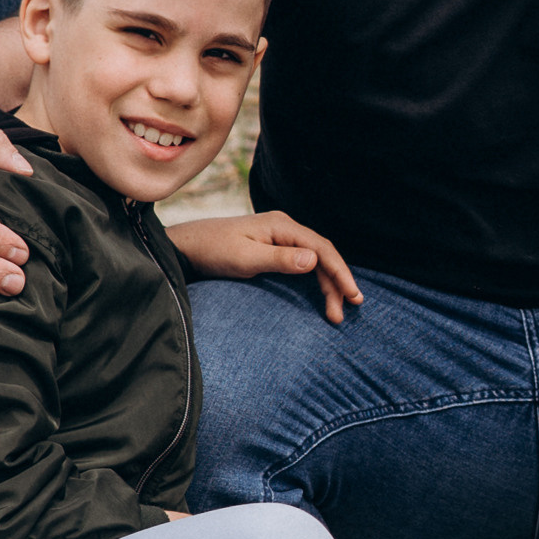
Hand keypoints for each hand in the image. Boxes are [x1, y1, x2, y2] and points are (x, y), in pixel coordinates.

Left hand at [166, 210, 361, 326]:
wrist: (187, 246)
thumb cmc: (212, 251)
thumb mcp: (245, 258)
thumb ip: (279, 259)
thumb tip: (314, 260)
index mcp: (282, 226)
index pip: (321, 248)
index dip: (340, 272)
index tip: (352, 295)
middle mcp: (285, 228)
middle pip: (321, 255)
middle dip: (336, 282)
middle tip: (344, 311)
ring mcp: (279, 238)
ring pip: (313, 260)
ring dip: (326, 285)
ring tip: (335, 312)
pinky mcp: (272, 248)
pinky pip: (302, 263)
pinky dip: (314, 280)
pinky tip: (321, 295)